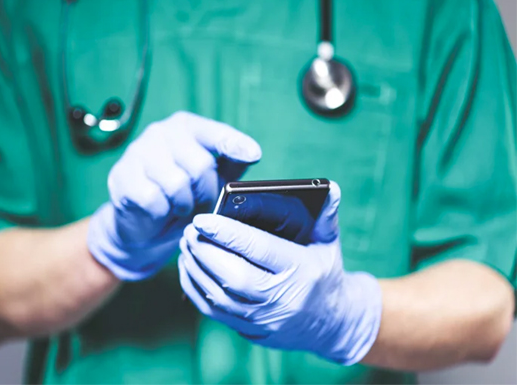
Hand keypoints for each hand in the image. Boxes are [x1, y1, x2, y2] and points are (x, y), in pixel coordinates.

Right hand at [88, 111, 260, 280]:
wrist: (145, 223)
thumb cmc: (185, 193)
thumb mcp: (214, 175)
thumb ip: (233, 161)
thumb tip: (252, 152)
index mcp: (186, 126)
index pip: (214, 133)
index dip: (234, 144)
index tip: (253, 155)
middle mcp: (161, 132)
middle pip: (199, 164)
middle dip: (206, 191)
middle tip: (201, 200)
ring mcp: (138, 152)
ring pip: (176, 183)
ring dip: (184, 204)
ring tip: (180, 205)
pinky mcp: (122, 177)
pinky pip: (152, 199)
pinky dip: (161, 212)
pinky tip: (160, 209)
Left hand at [178, 183, 381, 364]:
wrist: (332, 323)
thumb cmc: (325, 272)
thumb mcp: (329, 242)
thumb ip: (326, 214)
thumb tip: (329, 186)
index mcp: (300, 270)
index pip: (258, 249)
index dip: (227, 233)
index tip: (202, 219)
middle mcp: (281, 299)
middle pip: (233, 276)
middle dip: (205, 251)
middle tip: (189, 230)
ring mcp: (264, 319)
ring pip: (218, 296)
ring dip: (195, 268)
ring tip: (186, 244)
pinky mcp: (249, 330)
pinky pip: (213, 311)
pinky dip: (194, 288)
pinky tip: (188, 267)